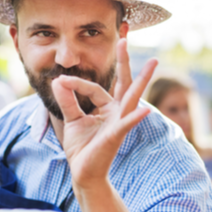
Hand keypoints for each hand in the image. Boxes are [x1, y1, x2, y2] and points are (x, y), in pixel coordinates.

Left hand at [51, 38, 156, 189]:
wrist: (83, 173)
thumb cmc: (82, 148)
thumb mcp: (71, 119)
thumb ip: (67, 99)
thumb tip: (58, 79)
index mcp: (108, 108)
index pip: (94, 88)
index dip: (75, 84)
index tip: (59, 80)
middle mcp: (117, 112)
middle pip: (123, 83)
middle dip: (124, 61)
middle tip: (124, 39)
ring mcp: (119, 123)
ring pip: (131, 97)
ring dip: (142, 80)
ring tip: (153, 64)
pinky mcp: (117, 136)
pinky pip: (127, 124)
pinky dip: (135, 117)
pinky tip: (145, 110)